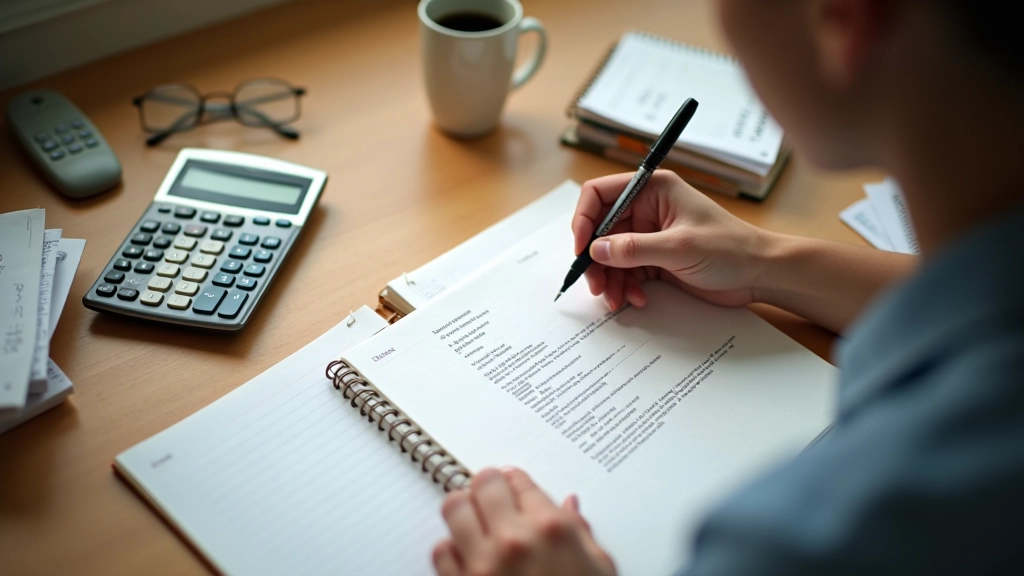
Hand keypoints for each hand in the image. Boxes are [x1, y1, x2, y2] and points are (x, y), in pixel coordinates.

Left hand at [433, 468, 615, 575]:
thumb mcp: (600, 570)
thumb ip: (581, 534)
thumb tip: (570, 508)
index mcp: (552, 530)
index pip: (519, 479)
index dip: (515, 480)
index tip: (513, 484)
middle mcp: (514, 540)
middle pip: (482, 483)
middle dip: (486, 487)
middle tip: (491, 495)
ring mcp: (482, 565)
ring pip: (453, 508)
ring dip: (463, 510)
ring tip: (473, 520)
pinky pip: (440, 552)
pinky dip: (449, 549)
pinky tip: (465, 554)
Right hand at [573, 170, 772, 310]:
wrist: (759, 273)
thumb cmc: (730, 248)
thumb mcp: (678, 247)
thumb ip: (634, 248)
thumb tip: (596, 250)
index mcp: (652, 189)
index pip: (600, 194)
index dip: (584, 220)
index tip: (581, 249)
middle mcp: (647, 209)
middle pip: (601, 230)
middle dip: (595, 260)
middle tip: (596, 285)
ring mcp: (650, 235)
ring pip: (611, 255)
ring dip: (609, 279)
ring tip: (616, 299)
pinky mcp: (655, 258)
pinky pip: (626, 272)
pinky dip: (625, 287)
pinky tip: (636, 299)